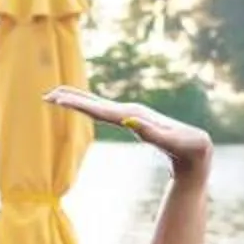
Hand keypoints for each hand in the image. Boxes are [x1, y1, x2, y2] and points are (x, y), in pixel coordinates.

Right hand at [46, 87, 211, 177]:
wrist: (197, 149)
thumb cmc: (187, 148)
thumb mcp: (172, 142)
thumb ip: (152, 132)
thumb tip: (129, 122)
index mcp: (133, 116)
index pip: (99, 110)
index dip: (78, 105)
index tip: (57, 99)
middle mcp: (130, 112)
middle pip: (94, 103)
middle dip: (71, 97)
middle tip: (46, 94)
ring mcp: (130, 115)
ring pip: (97, 105)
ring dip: (76, 99)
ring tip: (56, 96)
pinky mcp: (132, 121)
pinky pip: (104, 112)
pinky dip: (89, 108)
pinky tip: (83, 107)